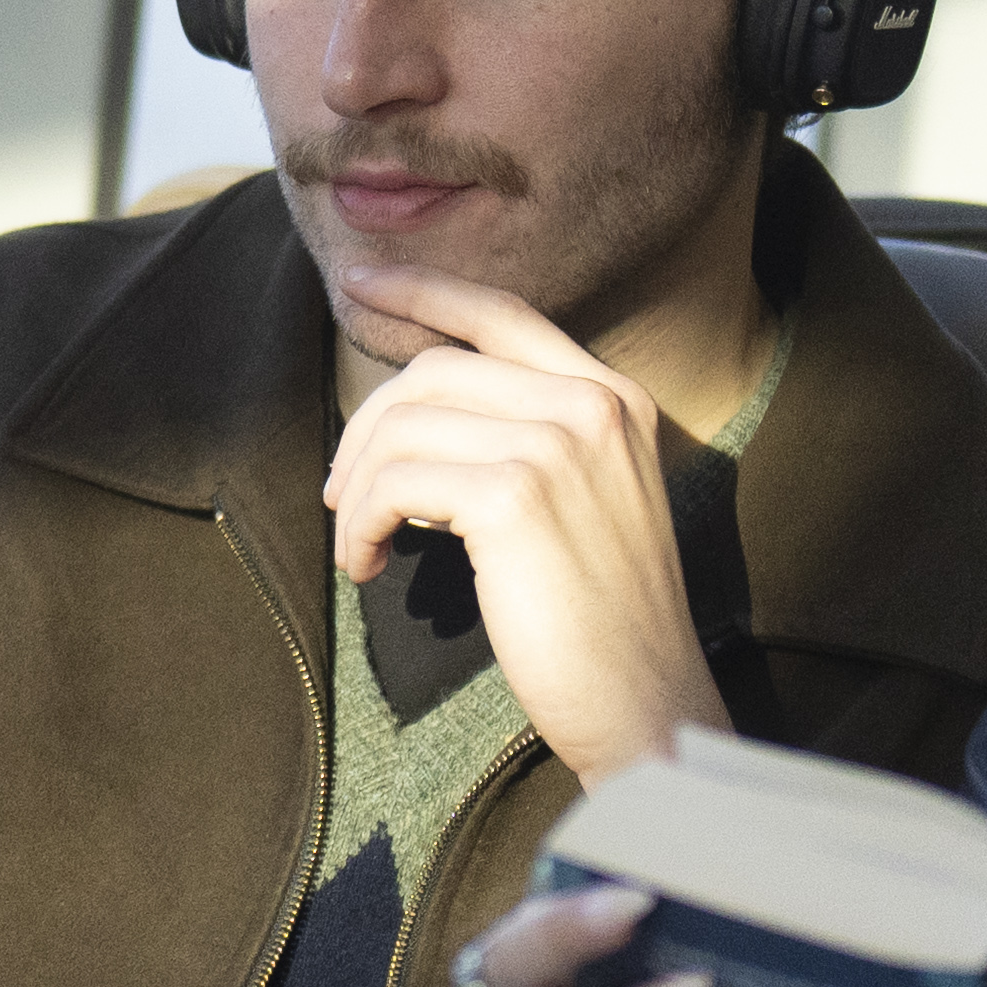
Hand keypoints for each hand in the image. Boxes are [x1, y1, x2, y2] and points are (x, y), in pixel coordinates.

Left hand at [327, 267, 729, 779]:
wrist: (647, 704)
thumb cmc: (598, 622)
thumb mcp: (579, 503)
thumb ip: (520, 442)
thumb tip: (407, 420)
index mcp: (614, 398)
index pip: (500, 315)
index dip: (420, 291)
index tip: (356, 282)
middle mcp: (594, 406)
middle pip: (435, 371)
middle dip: (367, 426)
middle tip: (339, 492)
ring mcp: (560, 446)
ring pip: (405, 425)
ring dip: (356, 488)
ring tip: (355, 541)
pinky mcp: (516, 498)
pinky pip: (395, 484)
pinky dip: (360, 523)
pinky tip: (367, 564)